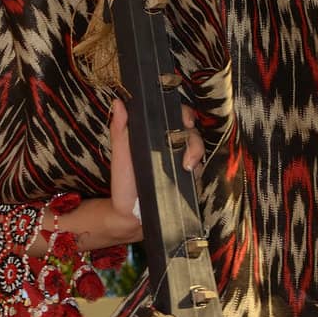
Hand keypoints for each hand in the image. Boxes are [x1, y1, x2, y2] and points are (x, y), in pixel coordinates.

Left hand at [109, 98, 204, 228]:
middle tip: (186, 146)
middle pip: (191, 132)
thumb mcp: (120, 154)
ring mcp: (181, 163)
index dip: (183, 114)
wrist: (131, 214)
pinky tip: (189, 173)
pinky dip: (198, 169)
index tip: (184, 120)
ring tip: (186, 164)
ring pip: (198, 150)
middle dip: (192, 137)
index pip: (175, 117)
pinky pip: (200, 170)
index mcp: (155, 136)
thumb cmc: (124, 181)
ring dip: (196, 152)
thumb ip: (120, 129)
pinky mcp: (188, 180)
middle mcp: (171, 147)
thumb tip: (118, 102)